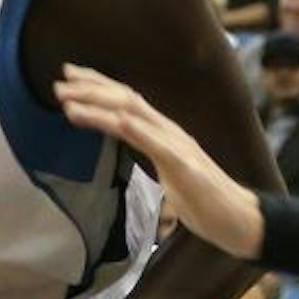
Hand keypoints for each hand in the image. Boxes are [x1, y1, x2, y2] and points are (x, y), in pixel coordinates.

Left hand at [57, 63, 263, 258]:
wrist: (239, 220)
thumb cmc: (204, 201)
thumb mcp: (169, 174)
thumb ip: (151, 155)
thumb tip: (131, 145)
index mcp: (164, 134)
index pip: (127, 101)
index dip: (97, 86)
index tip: (69, 78)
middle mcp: (170, 133)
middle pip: (126, 99)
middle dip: (90, 89)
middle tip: (59, 83)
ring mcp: (179, 147)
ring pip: (135, 116)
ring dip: (100, 107)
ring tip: (68, 103)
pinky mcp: (187, 168)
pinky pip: (158, 145)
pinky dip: (137, 130)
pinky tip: (118, 120)